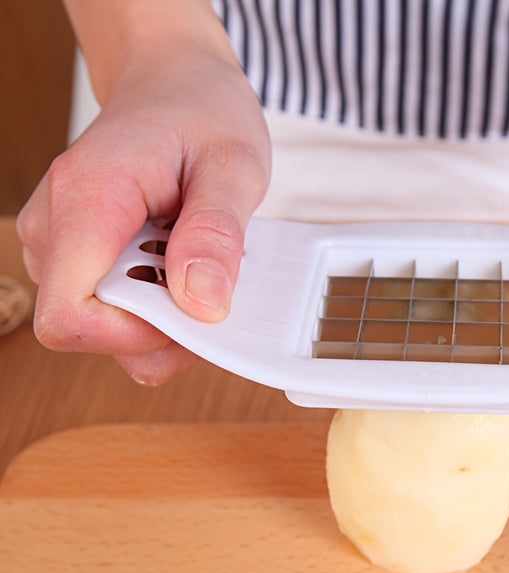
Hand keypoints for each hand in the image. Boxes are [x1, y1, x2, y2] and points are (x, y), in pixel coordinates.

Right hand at [17, 6, 269, 384]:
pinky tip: (179, 266)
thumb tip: (202, 304)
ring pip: (99, 327)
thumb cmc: (200, 111)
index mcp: (88, 199)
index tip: (188, 312)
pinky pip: (109, 309)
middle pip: (87, 331)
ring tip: (195, 263)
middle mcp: (56, 226)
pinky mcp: (75, 256)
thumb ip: (216, 235)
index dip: (131, 336)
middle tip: (208, 282)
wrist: (174, 82)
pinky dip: (153, 305)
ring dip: (160, 318)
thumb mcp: (233, 164)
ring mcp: (59, 244)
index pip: (70, 316)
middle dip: (159, 330)